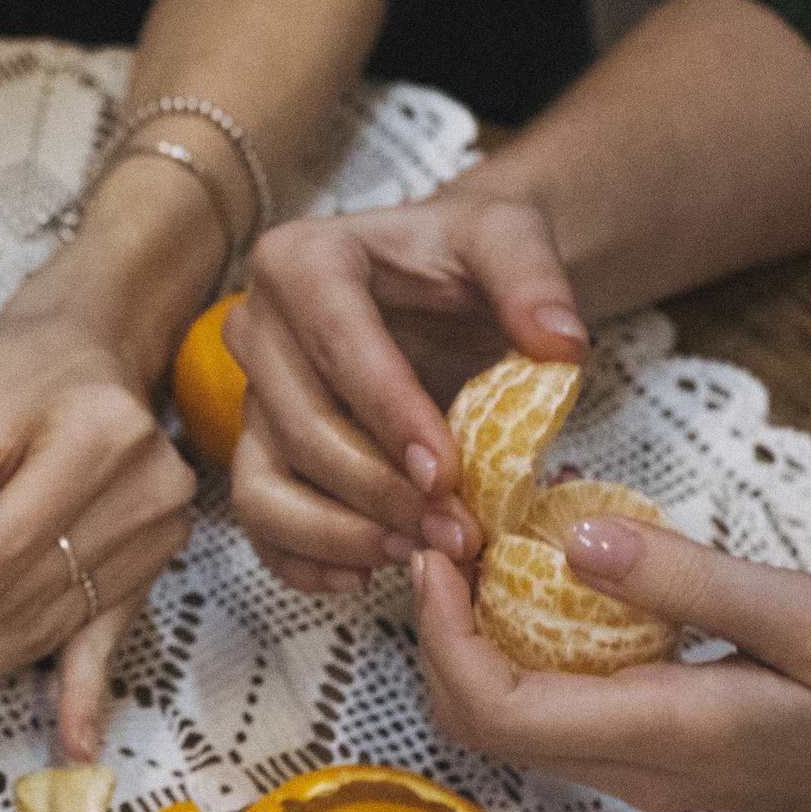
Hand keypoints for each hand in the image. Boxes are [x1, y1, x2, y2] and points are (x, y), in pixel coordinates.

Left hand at [0, 302, 194, 761]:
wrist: (96, 342)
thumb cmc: (27, 367)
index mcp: (98, 443)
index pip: (2, 555)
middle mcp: (144, 494)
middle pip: (23, 603)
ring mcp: (156, 535)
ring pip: (45, 628)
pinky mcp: (150, 562)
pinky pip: (107, 635)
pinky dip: (82, 692)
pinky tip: (74, 745)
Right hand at [226, 195, 589, 591]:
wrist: (435, 281)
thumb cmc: (460, 258)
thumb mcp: (507, 237)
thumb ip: (532, 278)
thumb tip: (559, 344)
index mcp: (302, 260)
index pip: (336, 343)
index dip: (389, 414)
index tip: (445, 472)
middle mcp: (256, 328)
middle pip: (297, 426)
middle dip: (377, 491)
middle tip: (453, 530)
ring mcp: (251, 397)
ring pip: (261, 486)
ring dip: (336, 535)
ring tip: (413, 553)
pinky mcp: (258, 452)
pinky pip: (259, 521)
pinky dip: (303, 560)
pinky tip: (366, 573)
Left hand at [409, 521, 810, 811]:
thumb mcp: (810, 617)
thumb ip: (687, 582)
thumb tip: (572, 540)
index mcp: (664, 737)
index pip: (496, 712)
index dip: (440, 637)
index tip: (434, 558)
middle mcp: (638, 772)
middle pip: (482, 726)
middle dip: (440, 638)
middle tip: (449, 546)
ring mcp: (649, 774)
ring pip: (514, 727)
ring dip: (475, 646)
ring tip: (482, 557)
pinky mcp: (665, 759)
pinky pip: (559, 717)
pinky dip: (522, 656)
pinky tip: (544, 590)